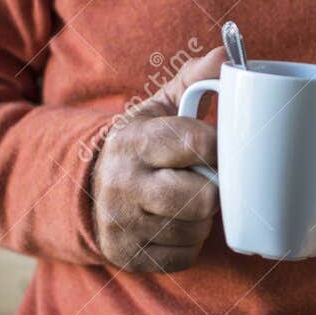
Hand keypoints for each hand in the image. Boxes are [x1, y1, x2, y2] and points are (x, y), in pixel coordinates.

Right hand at [91, 47, 223, 272]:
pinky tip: (176, 222)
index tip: (219, 148)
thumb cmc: (142, 144)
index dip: (219, 148)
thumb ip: (195, 80)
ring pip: (196, 228)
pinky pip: (184, 256)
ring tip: (188, 198)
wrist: (88, 187)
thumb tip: (227, 58)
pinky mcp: (129, 256)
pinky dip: (189, 242)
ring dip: (202, 217)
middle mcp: (124, 185)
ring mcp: (124, 225)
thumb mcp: (160, 107)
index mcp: (136, 141)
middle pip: (203, 197)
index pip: (198, 144)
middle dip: (212, 188)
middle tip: (205, 178)